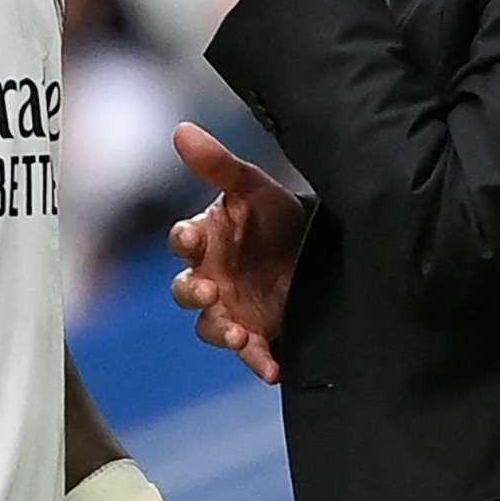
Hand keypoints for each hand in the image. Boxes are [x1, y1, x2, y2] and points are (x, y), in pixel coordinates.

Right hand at [169, 124, 303, 384]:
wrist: (318, 246)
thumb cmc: (276, 214)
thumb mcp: (254, 187)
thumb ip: (219, 164)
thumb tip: (181, 130)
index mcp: (206, 239)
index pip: (182, 240)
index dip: (184, 241)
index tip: (192, 239)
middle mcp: (211, 275)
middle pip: (186, 291)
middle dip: (193, 294)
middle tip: (209, 292)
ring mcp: (231, 307)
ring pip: (210, 326)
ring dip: (220, 331)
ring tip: (239, 334)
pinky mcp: (257, 331)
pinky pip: (250, 351)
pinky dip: (257, 361)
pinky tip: (272, 370)